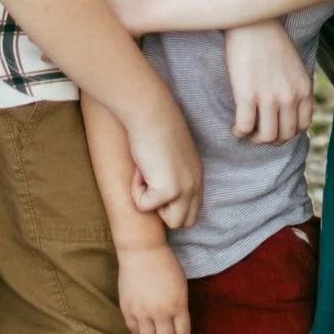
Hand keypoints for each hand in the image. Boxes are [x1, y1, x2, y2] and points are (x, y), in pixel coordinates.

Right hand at [115, 240, 191, 333]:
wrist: (142, 251)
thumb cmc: (165, 264)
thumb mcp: (181, 285)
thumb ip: (180, 306)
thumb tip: (177, 323)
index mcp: (178, 305)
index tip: (178, 330)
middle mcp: (161, 312)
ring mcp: (142, 312)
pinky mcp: (127, 309)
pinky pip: (133, 331)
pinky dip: (139, 332)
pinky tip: (142, 326)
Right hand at [126, 93, 203, 236]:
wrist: (149, 111)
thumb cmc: (153, 125)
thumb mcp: (170, 153)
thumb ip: (171, 172)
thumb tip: (155, 184)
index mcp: (197, 175)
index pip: (193, 208)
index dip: (172, 204)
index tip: (156, 183)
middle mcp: (196, 184)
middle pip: (185, 221)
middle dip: (164, 211)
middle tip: (151, 185)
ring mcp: (184, 189)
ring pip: (172, 222)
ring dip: (153, 205)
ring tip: (146, 178)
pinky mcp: (168, 190)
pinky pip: (144, 207)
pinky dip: (136, 192)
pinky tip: (140, 168)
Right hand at [225, 20, 314, 146]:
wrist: (252, 21)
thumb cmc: (270, 39)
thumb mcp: (294, 64)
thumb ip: (294, 86)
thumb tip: (287, 106)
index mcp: (303, 89)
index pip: (301, 126)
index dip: (286, 133)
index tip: (274, 127)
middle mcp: (290, 96)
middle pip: (284, 135)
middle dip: (270, 139)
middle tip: (257, 132)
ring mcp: (269, 97)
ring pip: (266, 136)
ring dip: (255, 139)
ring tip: (246, 130)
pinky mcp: (247, 95)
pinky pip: (245, 127)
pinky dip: (239, 132)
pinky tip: (235, 126)